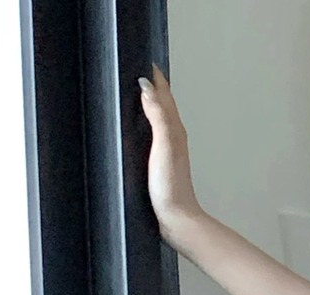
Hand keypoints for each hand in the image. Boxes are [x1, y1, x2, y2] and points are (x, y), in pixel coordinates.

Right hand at [138, 64, 202, 248]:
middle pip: (161, 103)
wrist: (177, 221)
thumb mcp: (163, 146)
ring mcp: (166, 151)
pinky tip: (135, 129)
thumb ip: (158, 116)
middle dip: (150, 84)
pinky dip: (144, 124)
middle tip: (134, 68)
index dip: (154, 75)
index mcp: (174, 129)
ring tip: (133, 90)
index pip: (164, 93)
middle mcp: (173, 137)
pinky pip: (151, 136)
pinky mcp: (159, 165)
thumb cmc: (171, 187)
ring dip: (148, 103)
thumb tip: (146, 87)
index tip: (141, 57)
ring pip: (157, 119)